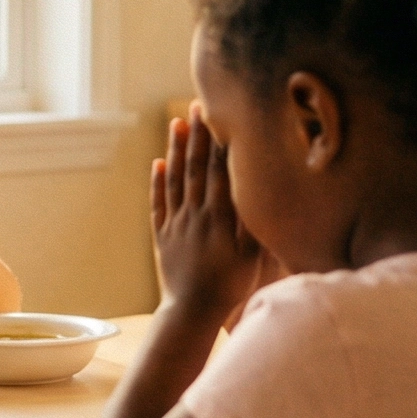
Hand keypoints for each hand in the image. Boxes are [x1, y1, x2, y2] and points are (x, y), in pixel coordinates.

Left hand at [152, 108, 264, 315]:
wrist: (193, 311)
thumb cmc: (230, 285)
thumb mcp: (251, 255)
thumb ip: (254, 221)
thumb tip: (258, 188)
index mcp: (218, 217)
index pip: (218, 171)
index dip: (217, 141)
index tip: (217, 116)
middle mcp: (194, 215)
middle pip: (195, 168)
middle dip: (196, 135)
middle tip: (195, 106)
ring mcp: (175, 224)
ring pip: (175, 180)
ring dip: (175, 150)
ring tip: (175, 124)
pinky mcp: (162, 236)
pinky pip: (159, 203)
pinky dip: (157, 182)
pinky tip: (158, 163)